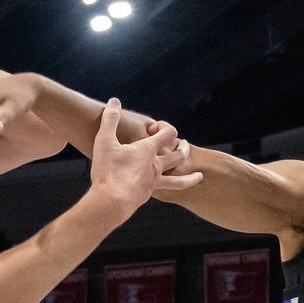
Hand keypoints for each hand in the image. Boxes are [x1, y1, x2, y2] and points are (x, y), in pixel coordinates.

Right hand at [88, 99, 202, 220]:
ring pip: (179, 179)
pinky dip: (170, 188)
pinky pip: (165, 191)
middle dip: (183, 148)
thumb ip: (109, 119)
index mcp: (148, 150)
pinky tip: (168, 189)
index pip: (168, 133)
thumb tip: (114, 101)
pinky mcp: (148, 195)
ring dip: (190, 177)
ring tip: (199, 177)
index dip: (165, 127)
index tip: (154, 129)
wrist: (110, 202)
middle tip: (183, 145)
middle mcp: (156, 166)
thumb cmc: (108, 170)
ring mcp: (154, 182)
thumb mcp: (104, 141)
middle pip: (178, 155)